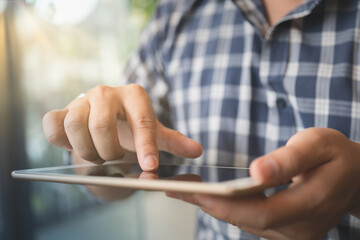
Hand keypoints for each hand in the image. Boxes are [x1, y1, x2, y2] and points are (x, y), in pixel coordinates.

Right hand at [42, 84, 201, 169]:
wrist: (105, 122)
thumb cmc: (132, 128)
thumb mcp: (155, 135)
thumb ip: (173, 142)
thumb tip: (197, 151)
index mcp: (135, 95)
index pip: (143, 121)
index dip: (146, 146)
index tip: (150, 168)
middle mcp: (107, 92)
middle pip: (101, 124)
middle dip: (108, 151)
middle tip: (114, 159)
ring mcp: (82, 99)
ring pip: (75, 125)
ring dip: (86, 150)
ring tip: (97, 156)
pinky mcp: (61, 110)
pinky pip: (52, 124)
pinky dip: (60, 140)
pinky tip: (73, 145)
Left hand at [167, 128, 359, 239]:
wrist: (354, 175)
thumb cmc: (335, 155)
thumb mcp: (316, 145)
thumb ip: (289, 159)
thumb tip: (257, 172)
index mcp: (311, 204)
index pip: (260, 212)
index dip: (224, 204)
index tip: (193, 191)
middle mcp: (300, 228)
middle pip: (246, 220)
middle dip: (208, 204)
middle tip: (175, 188)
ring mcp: (293, 234)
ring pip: (245, 223)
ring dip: (214, 206)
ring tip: (184, 190)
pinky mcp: (285, 231)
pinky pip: (250, 221)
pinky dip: (228, 208)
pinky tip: (209, 196)